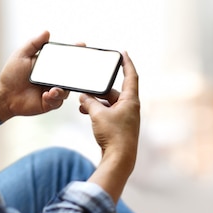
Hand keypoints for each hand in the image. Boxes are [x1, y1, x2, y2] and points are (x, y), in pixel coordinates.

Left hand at [0, 31, 70, 120]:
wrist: (5, 95)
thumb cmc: (11, 75)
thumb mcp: (21, 55)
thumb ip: (34, 44)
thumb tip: (46, 32)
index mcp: (50, 65)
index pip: (66, 58)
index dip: (76, 52)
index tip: (81, 46)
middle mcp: (54, 78)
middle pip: (71, 75)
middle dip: (75, 74)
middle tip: (73, 73)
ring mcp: (53, 90)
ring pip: (67, 90)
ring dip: (62, 90)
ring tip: (53, 90)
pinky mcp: (51, 103)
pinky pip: (58, 101)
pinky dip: (54, 98)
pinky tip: (46, 96)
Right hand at [79, 51, 139, 181]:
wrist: (119, 159)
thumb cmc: (113, 136)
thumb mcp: (97, 114)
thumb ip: (89, 102)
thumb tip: (83, 97)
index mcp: (131, 100)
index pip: (131, 76)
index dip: (127, 63)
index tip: (123, 52)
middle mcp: (131, 107)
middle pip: (114, 91)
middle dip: (99, 89)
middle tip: (86, 86)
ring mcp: (126, 117)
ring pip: (109, 103)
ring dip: (95, 102)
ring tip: (82, 103)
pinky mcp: (119, 126)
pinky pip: (107, 112)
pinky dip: (97, 111)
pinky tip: (85, 112)